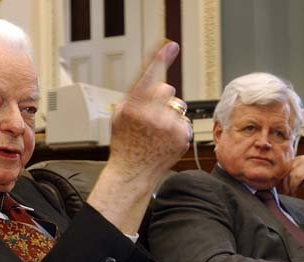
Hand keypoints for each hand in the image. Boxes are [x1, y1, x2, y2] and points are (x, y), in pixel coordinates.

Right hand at [108, 41, 190, 181]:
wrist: (132, 173)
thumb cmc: (124, 145)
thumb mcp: (119, 117)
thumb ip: (134, 97)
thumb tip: (156, 82)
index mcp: (134, 107)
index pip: (149, 77)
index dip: (160, 59)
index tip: (171, 46)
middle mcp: (152, 114)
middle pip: (166, 89)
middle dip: (160, 99)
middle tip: (151, 117)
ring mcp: (169, 126)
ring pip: (177, 106)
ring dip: (169, 114)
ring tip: (157, 133)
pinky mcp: (182, 136)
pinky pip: (184, 121)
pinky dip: (177, 128)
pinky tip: (165, 140)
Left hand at [278, 155, 303, 201]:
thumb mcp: (295, 180)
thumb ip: (287, 176)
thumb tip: (272, 179)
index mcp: (296, 159)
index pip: (282, 168)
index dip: (279, 179)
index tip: (281, 189)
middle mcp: (301, 158)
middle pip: (285, 170)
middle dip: (283, 183)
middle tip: (286, 193)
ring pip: (290, 174)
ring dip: (288, 186)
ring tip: (291, 193)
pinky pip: (296, 177)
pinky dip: (294, 186)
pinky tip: (295, 192)